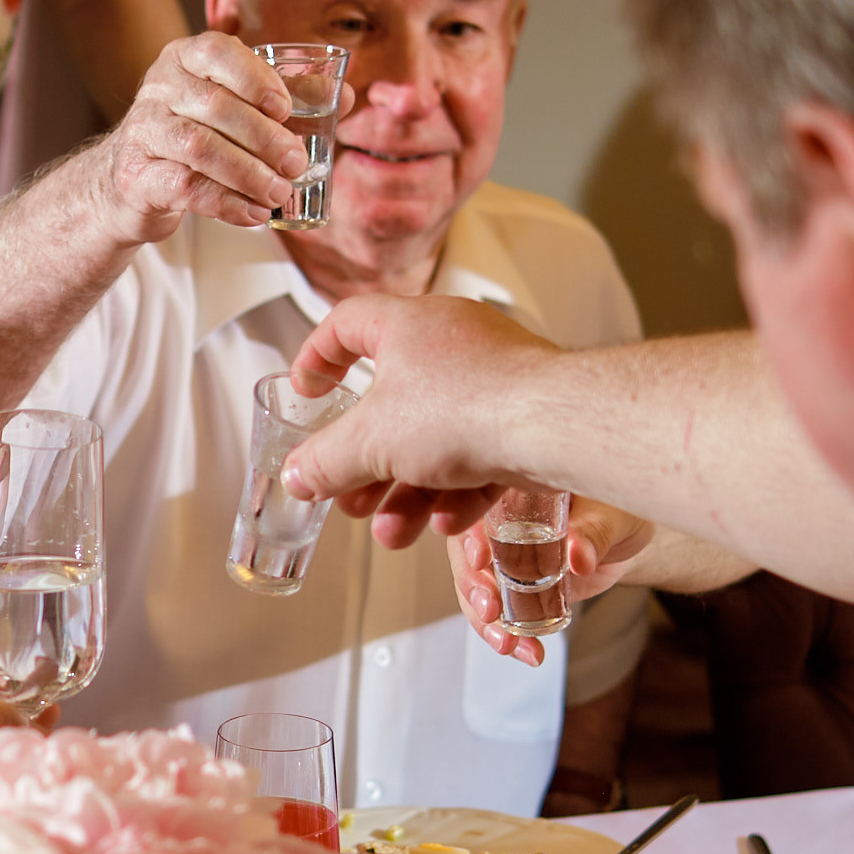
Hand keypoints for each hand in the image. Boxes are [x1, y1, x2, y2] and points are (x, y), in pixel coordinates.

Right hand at [91, 33, 354, 243]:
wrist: (132, 179)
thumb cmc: (195, 131)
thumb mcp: (234, 106)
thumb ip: (287, 97)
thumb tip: (344, 96)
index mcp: (185, 58)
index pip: (217, 51)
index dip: (254, 77)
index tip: (285, 108)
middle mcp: (159, 87)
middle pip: (215, 106)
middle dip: (264, 137)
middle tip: (296, 163)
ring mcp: (143, 132)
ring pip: (199, 147)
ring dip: (248, 173)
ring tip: (280, 192)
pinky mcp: (137, 177)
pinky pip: (185, 188)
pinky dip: (226, 202)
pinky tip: (254, 213)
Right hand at [279, 293, 561, 544]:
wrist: (556, 425)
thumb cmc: (467, 407)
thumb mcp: (372, 442)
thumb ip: (326, 462)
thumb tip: (297, 476)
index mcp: (406, 325)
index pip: (346, 323)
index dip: (318, 357)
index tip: (308, 391)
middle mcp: (451, 342)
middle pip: (391, 400)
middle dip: (366, 458)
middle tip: (348, 490)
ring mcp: (493, 377)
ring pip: (436, 435)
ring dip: (407, 487)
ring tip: (392, 529)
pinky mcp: (524, 413)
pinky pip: (478, 450)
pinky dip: (456, 487)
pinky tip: (445, 522)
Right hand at [447, 497, 654, 666]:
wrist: (624, 540)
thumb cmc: (617, 510)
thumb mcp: (613, 516)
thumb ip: (595, 532)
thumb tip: (578, 554)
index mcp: (508, 491)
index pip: (474, 507)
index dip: (470, 533)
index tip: (479, 559)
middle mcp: (495, 522)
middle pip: (464, 553)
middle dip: (471, 585)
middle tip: (489, 609)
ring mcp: (500, 559)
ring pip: (475, 589)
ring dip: (484, 621)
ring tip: (507, 643)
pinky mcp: (512, 588)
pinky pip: (499, 613)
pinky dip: (509, 636)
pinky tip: (529, 653)